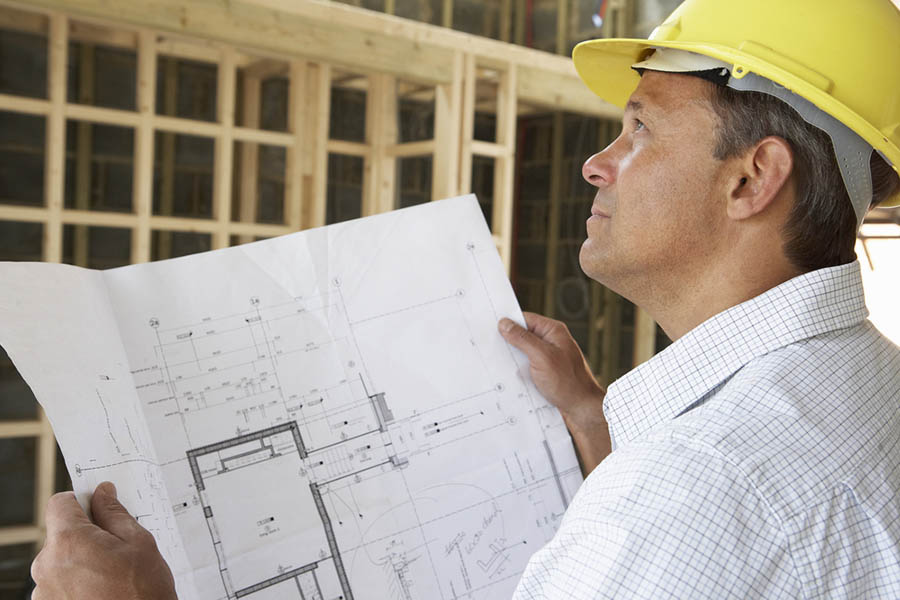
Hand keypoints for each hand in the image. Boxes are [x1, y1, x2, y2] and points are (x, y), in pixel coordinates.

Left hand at [31, 482, 176, 599]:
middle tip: (115, 547)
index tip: (97, 506)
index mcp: (69, 542)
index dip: (81, 500)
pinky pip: (59, 582)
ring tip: (110, 574)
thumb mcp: (138, 542)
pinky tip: (100, 588)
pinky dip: (76, 581)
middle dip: (85, 535)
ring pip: (61, 559)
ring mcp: (44, 590)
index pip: (60, 503)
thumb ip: (114, 513)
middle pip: (61, 534)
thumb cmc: (142, 592)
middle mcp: (47, 565)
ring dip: (80, 560)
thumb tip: (103, 494)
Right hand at [499, 312, 610, 472]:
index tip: (490, 328)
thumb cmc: (568, 382)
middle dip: (508, 342)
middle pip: (522, 336)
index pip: (525, 319)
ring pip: (523, 352)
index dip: (508, 323)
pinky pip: (527, 366)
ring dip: (512, 359)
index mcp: (553, 332)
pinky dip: (518, 370)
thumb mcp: (542, 357)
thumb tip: (505, 324)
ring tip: (498, 364)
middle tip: (490, 347)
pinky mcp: (545, 372)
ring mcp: (548, 357)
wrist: (581, 409)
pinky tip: (509, 376)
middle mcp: (551, 342)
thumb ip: (523, 339)